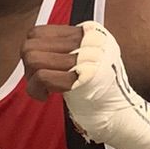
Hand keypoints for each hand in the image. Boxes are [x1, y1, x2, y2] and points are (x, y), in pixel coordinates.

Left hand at [26, 21, 149, 148]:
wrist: (121, 117)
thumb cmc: (97, 92)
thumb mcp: (84, 59)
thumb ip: (64, 48)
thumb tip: (29, 46)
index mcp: (90, 31)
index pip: (38, 32)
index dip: (32, 52)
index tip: (41, 69)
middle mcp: (90, 40)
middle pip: (32, 44)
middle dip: (28, 67)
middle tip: (39, 82)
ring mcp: (88, 57)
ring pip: (34, 58)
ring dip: (31, 80)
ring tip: (43, 91)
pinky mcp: (83, 76)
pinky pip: (43, 77)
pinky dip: (37, 90)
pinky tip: (46, 97)